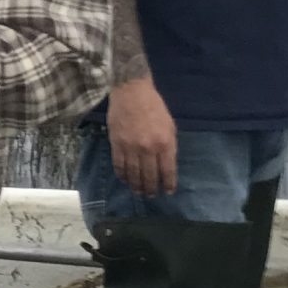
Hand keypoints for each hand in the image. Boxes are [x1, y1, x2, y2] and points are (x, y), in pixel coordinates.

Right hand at [107, 76, 177, 195]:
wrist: (131, 92)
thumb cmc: (154, 107)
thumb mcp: (170, 126)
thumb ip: (169, 146)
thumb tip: (166, 165)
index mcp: (165, 143)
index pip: (168, 171)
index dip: (168, 184)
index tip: (167, 191)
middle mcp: (148, 148)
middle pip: (150, 176)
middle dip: (151, 189)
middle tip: (150, 195)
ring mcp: (131, 148)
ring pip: (133, 174)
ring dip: (136, 186)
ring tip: (138, 191)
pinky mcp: (117, 144)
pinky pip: (119, 166)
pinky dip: (122, 176)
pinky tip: (125, 180)